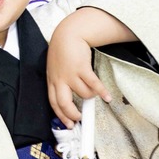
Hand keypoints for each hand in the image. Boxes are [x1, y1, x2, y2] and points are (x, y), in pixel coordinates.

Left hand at [48, 8, 134, 126]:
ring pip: (83, 94)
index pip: (54, 103)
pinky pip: (93, 85)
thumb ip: (58, 81)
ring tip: (94, 94)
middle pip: (64, 104)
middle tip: (79, 119)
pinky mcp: (82, 68)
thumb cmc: (62, 51)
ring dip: (90, 96)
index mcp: (52, 81)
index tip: (68, 124)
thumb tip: (68, 97)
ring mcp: (70, 74)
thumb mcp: (54, 68)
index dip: (61, 115)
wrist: (68, 33)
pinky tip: (107, 97)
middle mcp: (59, 80)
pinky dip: (102, 92)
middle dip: (72, 114)